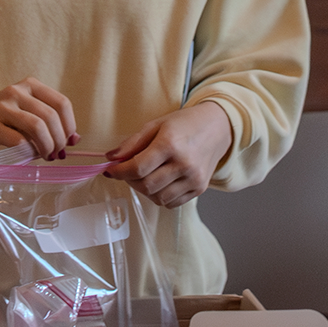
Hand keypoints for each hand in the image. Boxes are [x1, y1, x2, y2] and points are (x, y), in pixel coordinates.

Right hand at [0, 77, 78, 157]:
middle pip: (51, 117)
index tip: (68, 141)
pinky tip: (27, 156)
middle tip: (56, 153)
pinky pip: (18, 141)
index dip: (69, 125)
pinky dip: (28, 152)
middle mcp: (17, 92)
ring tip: (45, 155)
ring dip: (46, 146)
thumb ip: (48, 122)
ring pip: (37, 127)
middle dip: (59, 140)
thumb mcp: (25, 113)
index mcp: (30, 85)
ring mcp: (2, 107)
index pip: (61, 103)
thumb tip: (75, 139)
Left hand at [103, 101, 232, 207]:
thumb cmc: (184, 124)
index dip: (119, 172)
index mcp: (170, 144)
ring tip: (144, 176)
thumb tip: (111, 158)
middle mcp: (184, 164)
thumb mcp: (156, 125)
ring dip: (144, 190)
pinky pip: (171, 203)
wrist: (218, 127)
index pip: (137, 167)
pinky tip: (159, 182)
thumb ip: (132, 143)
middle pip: (146, 185)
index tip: (110, 170)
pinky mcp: (200, 189)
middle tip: (127, 172)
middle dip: (130, 181)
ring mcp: (193, 179)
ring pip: (158, 198)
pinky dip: (160, 196)